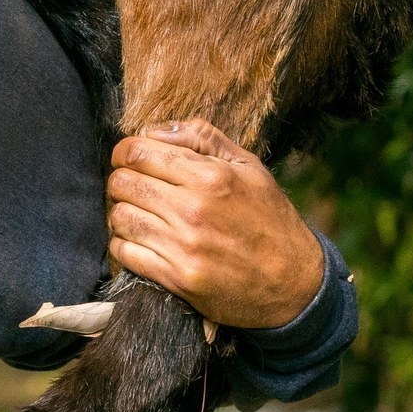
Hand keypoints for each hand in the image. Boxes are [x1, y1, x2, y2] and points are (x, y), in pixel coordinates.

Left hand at [106, 121, 324, 329]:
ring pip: (118, 217)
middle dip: (122, 182)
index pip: (136, 152)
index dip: (124, 153)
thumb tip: (153, 129)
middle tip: (137, 189)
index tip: (132, 160)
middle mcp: (193, 209)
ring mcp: (183, 246)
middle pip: (120, 183)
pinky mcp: (177, 278)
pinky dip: (124, 245)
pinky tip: (141, 242)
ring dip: (123, 214)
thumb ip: (202, 138)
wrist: (293, 282)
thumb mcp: (249, 166)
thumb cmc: (269, 218)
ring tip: (141, 215)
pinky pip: (124, 253)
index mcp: (210, 177)